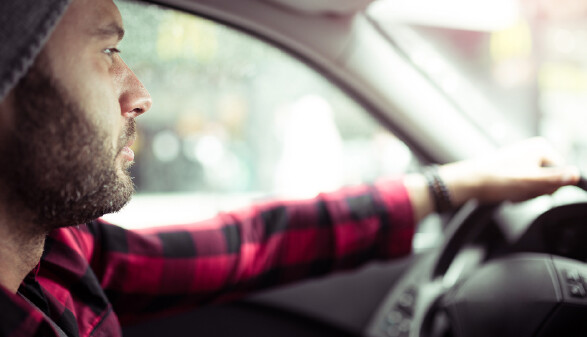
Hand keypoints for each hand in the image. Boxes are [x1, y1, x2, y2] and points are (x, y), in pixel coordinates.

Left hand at [439, 137, 580, 205]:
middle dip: (536, 190)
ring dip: (525, 193)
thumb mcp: (530, 182)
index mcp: (542, 147)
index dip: (548, 187)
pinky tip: (506, 191)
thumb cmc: (496, 179)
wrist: (469, 183)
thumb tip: (576, 175)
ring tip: (510, 190)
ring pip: (537, 186)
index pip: (562, 174)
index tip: (532, 186)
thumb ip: (555, 179)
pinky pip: (525, 186)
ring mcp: (523, 160)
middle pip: (550, 180)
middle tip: (519, 190)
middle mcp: (533, 151)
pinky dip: (517, 193)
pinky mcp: (514, 170)